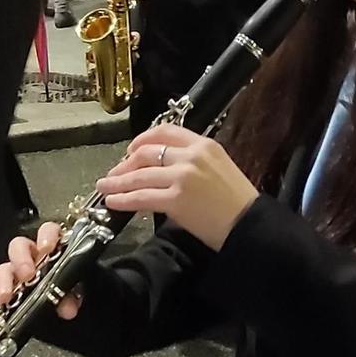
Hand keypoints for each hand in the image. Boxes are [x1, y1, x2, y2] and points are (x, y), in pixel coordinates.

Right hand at [0, 221, 81, 320]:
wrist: (65, 309)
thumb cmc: (70, 292)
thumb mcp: (74, 293)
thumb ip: (71, 297)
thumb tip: (68, 309)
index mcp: (52, 251)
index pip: (48, 232)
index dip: (47, 236)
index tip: (47, 248)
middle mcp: (31, 259)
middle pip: (19, 248)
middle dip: (21, 260)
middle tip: (27, 275)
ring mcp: (16, 275)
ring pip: (4, 270)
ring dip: (2, 282)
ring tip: (4, 297)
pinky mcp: (7, 294)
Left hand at [98, 125, 258, 251]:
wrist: (251, 225)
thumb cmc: (238, 203)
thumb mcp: (219, 169)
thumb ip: (193, 163)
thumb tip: (164, 170)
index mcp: (204, 145)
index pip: (165, 132)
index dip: (142, 139)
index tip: (130, 150)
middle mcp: (191, 156)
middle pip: (146, 152)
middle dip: (125, 163)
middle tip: (114, 173)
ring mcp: (182, 177)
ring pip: (140, 175)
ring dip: (117, 182)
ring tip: (104, 187)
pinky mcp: (176, 200)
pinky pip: (141, 197)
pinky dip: (123, 199)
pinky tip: (113, 202)